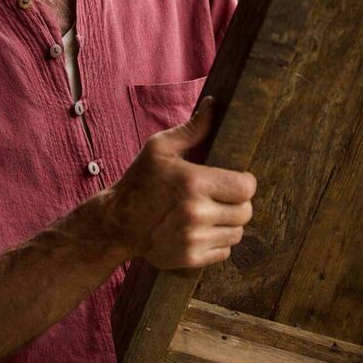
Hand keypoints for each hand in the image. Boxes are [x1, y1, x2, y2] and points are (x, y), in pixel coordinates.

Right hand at [102, 97, 256, 269]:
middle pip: (246, 212)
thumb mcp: (160, 148)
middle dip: (237, 203)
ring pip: (237, 234)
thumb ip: (193, 128)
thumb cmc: (140, 180)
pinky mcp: (190, 259)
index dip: (244, 182)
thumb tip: (215, 103)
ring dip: (229, 224)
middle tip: (220, 197)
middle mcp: (196, 213)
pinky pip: (224, 252)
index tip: (234, 180)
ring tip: (209, 213)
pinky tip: (200, 231)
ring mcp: (193, 239)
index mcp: (194, 182)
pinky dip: (217, 243)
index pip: (247, 187)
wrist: (116, 223)